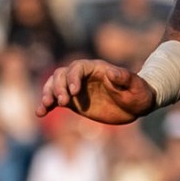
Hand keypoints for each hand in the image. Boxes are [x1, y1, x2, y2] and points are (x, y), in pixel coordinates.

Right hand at [37, 59, 154, 124]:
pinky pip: (56, 100)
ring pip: (54, 84)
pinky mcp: (73, 101)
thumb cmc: (138, 93)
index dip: (72, 78)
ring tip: (46, 106)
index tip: (73, 93)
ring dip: (48, 93)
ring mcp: (76, 88)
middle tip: (62, 102)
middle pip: (62, 74)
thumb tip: (111, 72)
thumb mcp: (135, 86)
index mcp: (96, 68)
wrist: (136, 105)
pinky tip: (40, 113)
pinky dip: (47, 105)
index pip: (78, 68)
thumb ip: (124, 78)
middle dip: (58, 87)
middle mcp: (83, 76)